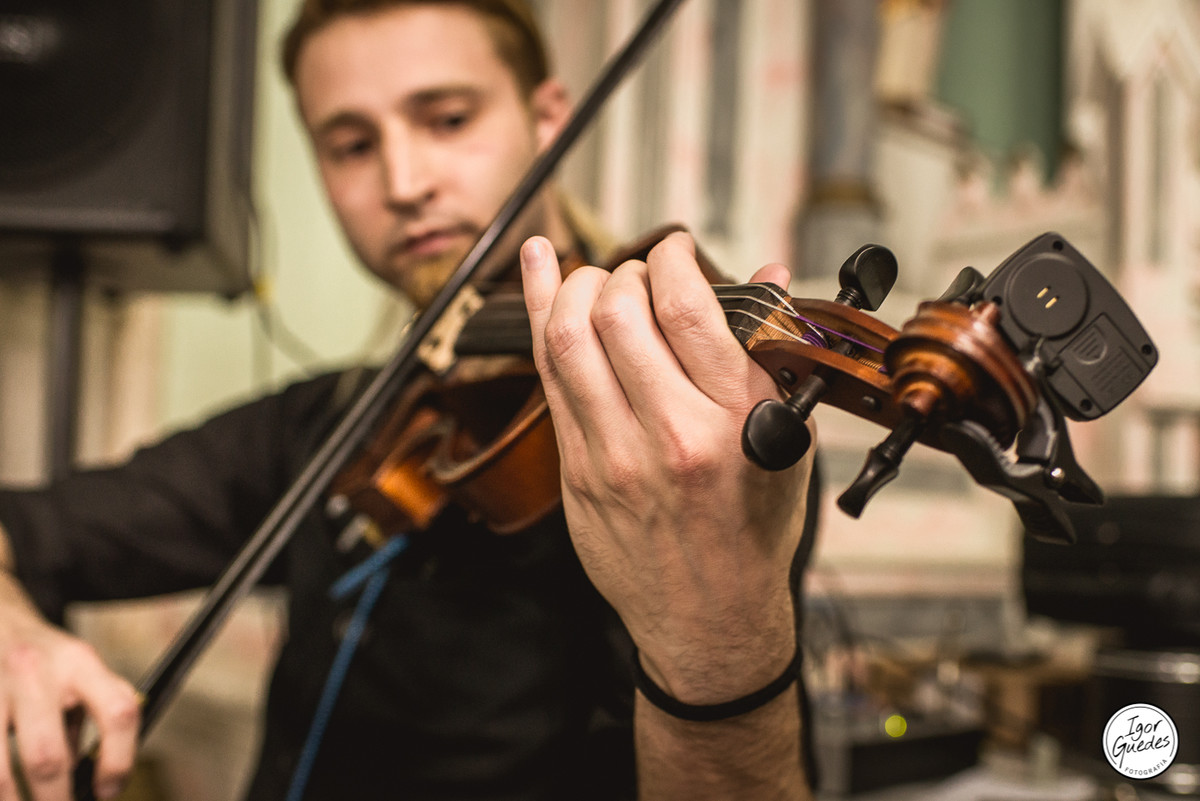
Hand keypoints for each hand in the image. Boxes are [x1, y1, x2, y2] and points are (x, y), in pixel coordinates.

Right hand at [0, 587, 139, 800]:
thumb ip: (95, 715)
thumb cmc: (46, 660)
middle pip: (47, 755)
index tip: (107, 791)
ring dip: (11, 799)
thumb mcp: (80, 671)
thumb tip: (96, 784)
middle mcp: (36, 672)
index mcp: (80, 663)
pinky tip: (1, 790)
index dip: (118, 760)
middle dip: (54, 799)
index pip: (118, 713)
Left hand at [521, 232, 813, 704]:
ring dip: (575, 286)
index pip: (685, 308)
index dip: (672, 258)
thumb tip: (767, 273)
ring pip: (567, 337)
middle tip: (640, 275)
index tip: (676, 250)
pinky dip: (537, 313)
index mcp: (734, 421)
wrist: (710, 617)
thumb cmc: (754, 527)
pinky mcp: (576, 473)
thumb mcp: (789, 441)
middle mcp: (671, 435)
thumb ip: (771, 355)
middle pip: (617, 311)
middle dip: (625, 271)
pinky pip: (547, 377)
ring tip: (595, 280)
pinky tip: (536, 271)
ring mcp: (613, 457)